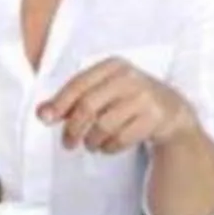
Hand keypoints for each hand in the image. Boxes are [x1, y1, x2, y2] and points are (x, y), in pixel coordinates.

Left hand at [38, 58, 190, 156]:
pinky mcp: (154, 117)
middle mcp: (129, 78)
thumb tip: (43, 112)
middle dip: (73, 129)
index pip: (78, 84)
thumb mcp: (102, 91)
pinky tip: (110, 145)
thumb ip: (72, 100)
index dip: (59, 103)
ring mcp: (144, 97)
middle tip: (68, 142)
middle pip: (88, 107)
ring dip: (92, 141)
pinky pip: (120, 139)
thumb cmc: (128, 99)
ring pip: (103, 126)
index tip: (46, 118)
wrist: (170, 109)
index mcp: (113, 66)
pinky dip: (109, 147)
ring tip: (92, 143)